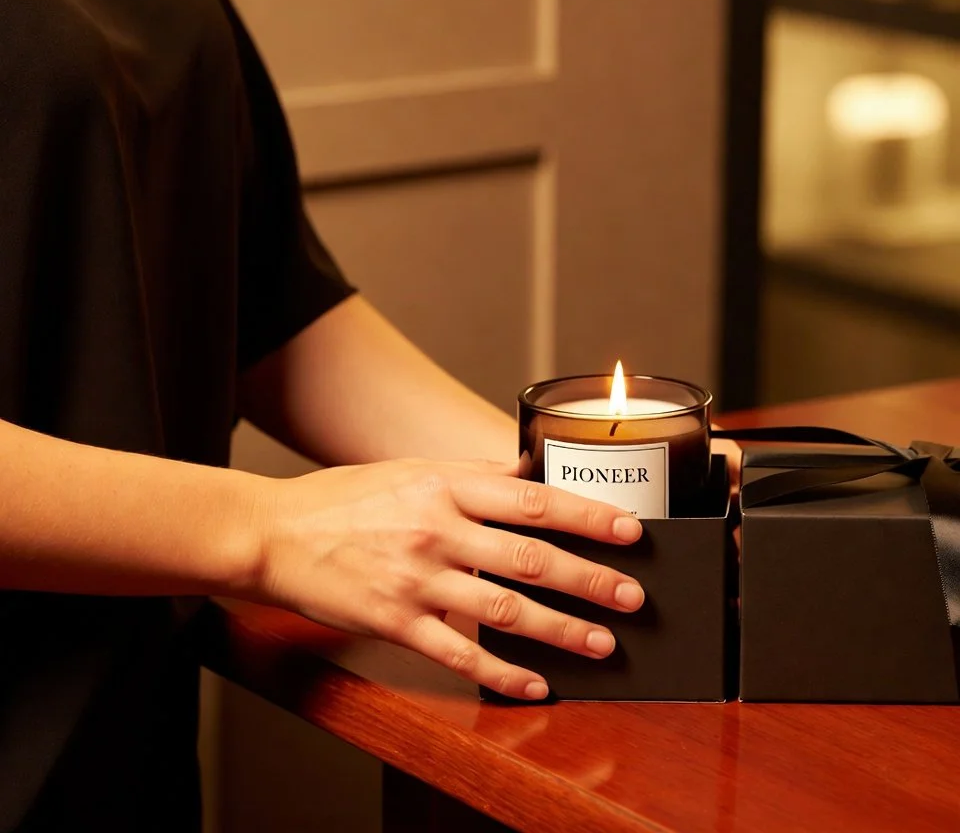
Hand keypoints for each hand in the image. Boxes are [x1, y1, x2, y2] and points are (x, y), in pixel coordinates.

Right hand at [251, 459, 644, 699]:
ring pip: (503, 608)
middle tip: (633, 596)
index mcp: (444, 487)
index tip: (629, 529)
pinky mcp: (395, 622)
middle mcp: (436, 530)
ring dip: (559, 630)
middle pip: (529, 557)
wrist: (275, 533)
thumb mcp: (411, 469)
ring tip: (601, 644)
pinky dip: (501, 673)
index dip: (586, 516)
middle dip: (590, 579)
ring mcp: (416, 579)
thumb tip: (528, 473)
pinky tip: (534, 683)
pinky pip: (457, 653)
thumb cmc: (345, 498)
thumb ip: (472, 474)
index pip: (532, 500)